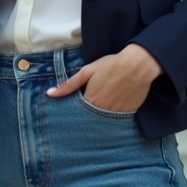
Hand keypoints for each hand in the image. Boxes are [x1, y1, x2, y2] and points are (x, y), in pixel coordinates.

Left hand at [46, 44, 162, 112]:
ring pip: (104, 121)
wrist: (137, 65)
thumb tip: (50, 93)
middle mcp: (102, 111)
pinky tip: (114, 107)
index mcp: (90, 101)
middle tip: (88, 111)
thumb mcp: (87, 72)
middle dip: (87, 117)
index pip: (78, 113)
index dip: (76, 111)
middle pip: (91, 119)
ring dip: (100, 117)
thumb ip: (69, 85)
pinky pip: (118, 119)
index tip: (74, 110)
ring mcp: (116, 114)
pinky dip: (114, 115)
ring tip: (101, 108)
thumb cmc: (110, 65)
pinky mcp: (128, 114)